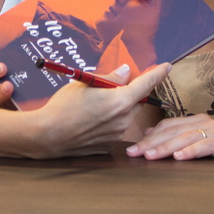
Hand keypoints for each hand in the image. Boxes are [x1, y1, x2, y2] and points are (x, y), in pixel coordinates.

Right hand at [30, 64, 171, 157]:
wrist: (47, 135)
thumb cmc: (63, 106)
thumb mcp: (85, 84)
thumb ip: (110, 78)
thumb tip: (126, 72)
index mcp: (120, 100)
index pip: (146, 84)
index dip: (158, 74)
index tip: (167, 67)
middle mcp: (123, 119)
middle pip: (136, 102)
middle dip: (128, 94)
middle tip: (108, 90)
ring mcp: (117, 135)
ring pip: (125, 116)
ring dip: (116, 109)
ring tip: (92, 108)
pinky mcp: (108, 146)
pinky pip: (115, 130)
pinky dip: (107, 123)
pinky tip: (89, 122)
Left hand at [126, 113, 213, 160]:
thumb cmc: (212, 162)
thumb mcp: (188, 150)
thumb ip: (170, 140)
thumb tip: (147, 133)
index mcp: (195, 121)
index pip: (168, 126)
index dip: (149, 138)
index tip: (132, 151)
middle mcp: (207, 123)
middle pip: (174, 131)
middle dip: (153, 144)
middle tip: (137, 154)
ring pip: (187, 138)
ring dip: (168, 148)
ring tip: (152, 156)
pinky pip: (207, 146)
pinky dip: (192, 151)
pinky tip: (179, 157)